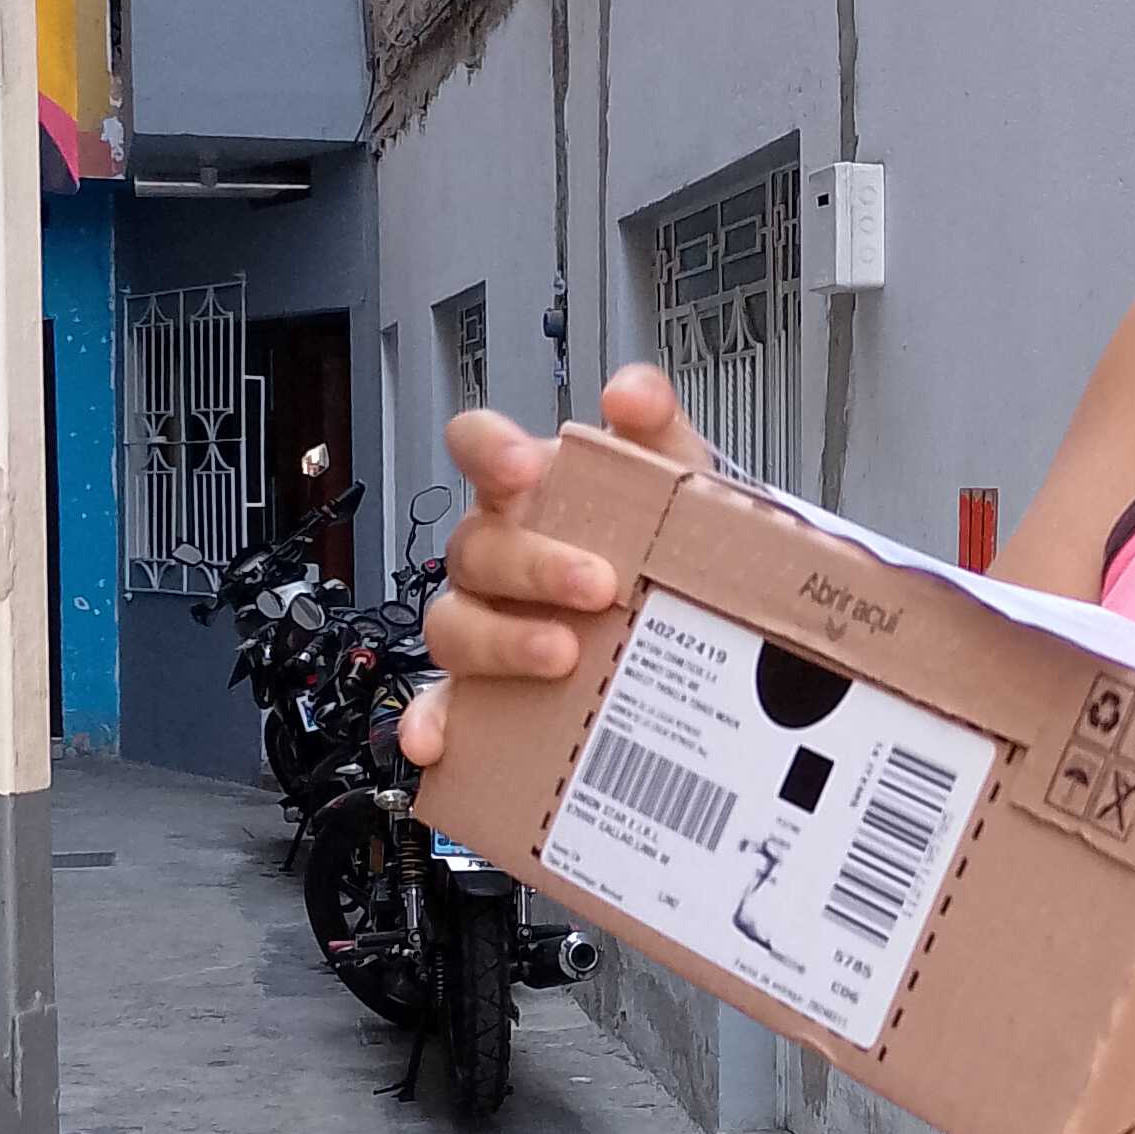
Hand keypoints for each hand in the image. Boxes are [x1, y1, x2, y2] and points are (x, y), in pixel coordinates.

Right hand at [396, 367, 705, 766]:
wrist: (701, 618)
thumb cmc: (665, 542)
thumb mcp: (675, 478)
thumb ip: (657, 425)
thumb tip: (631, 394)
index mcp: (530, 493)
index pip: (476, 448)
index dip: (485, 451)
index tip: (518, 466)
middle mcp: (496, 555)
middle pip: (475, 547)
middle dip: (531, 564)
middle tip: (596, 582)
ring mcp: (485, 622)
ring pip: (453, 625)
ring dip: (500, 641)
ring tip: (560, 655)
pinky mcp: (486, 692)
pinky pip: (443, 707)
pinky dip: (433, 722)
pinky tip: (438, 740)